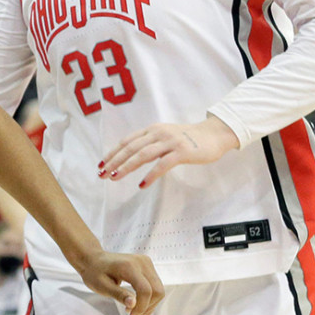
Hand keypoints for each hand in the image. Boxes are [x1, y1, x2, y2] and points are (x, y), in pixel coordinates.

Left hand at [73, 248, 163, 314]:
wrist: (94, 259)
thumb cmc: (95, 272)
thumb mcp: (102, 286)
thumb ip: (118, 294)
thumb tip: (133, 304)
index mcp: (129, 266)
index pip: (145, 290)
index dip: (142, 307)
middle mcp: (141, 262)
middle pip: (157, 290)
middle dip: (147, 307)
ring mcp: (146, 262)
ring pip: (158, 289)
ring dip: (150, 304)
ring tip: (134, 313)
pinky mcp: (147, 266)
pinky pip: (155, 285)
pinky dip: (150, 298)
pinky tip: (141, 308)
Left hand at [99, 116, 238, 188]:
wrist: (214, 135)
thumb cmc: (188, 139)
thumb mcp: (165, 137)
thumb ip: (150, 144)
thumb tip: (130, 157)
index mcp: (152, 130)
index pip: (127, 141)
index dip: (112, 153)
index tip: (101, 164)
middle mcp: (158, 133)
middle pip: (131, 148)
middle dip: (114, 161)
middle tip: (102, 174)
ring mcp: (170, 142)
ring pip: (142, 154)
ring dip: (126, 167)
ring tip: (115, 178)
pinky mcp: (182, 152)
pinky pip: (163, 164)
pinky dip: (150, 175)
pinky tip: (142, 184)